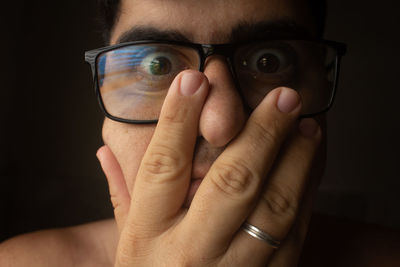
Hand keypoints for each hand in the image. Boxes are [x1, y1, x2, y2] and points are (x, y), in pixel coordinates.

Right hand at [97, 70, 320, 265]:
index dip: (176, 120)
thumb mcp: (126, 244)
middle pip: (230, 182)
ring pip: (273, 207)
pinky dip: (306, 192)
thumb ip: (120, 195)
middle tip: (282, 96)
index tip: (193, 80)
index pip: (161, 167)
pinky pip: (293, 232)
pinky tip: (311, 164)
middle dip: (260, 133)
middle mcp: (190, 253)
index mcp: (147, 236)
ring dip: (295, 160)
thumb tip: (105, 149)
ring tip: (307, 125)